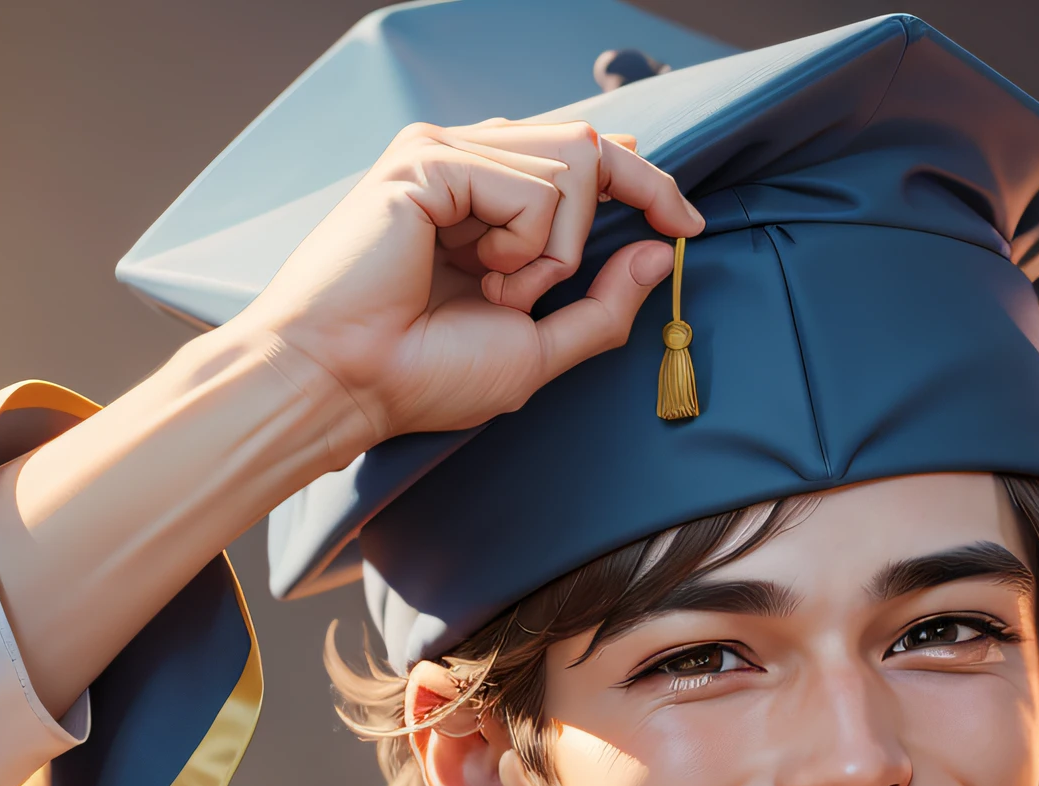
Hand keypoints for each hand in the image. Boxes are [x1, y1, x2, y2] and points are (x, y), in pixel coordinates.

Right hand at [238, 119, 702, 449]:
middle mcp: (470, 165)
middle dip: (596, 226)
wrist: (350, 384)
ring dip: (553, 251)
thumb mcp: (539, 350)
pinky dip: (523, 246)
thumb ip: (603, 306)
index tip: (687, 225)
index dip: (646, 181)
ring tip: (492, 291)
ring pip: (571, 165)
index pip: (587, 159)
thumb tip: (660, 250)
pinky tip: (475, 274)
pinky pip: (531, 186)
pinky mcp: (428, 159)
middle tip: (542, 291)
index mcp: (491, 203)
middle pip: (589, 147)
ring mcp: (447, 154)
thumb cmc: (425, 375)